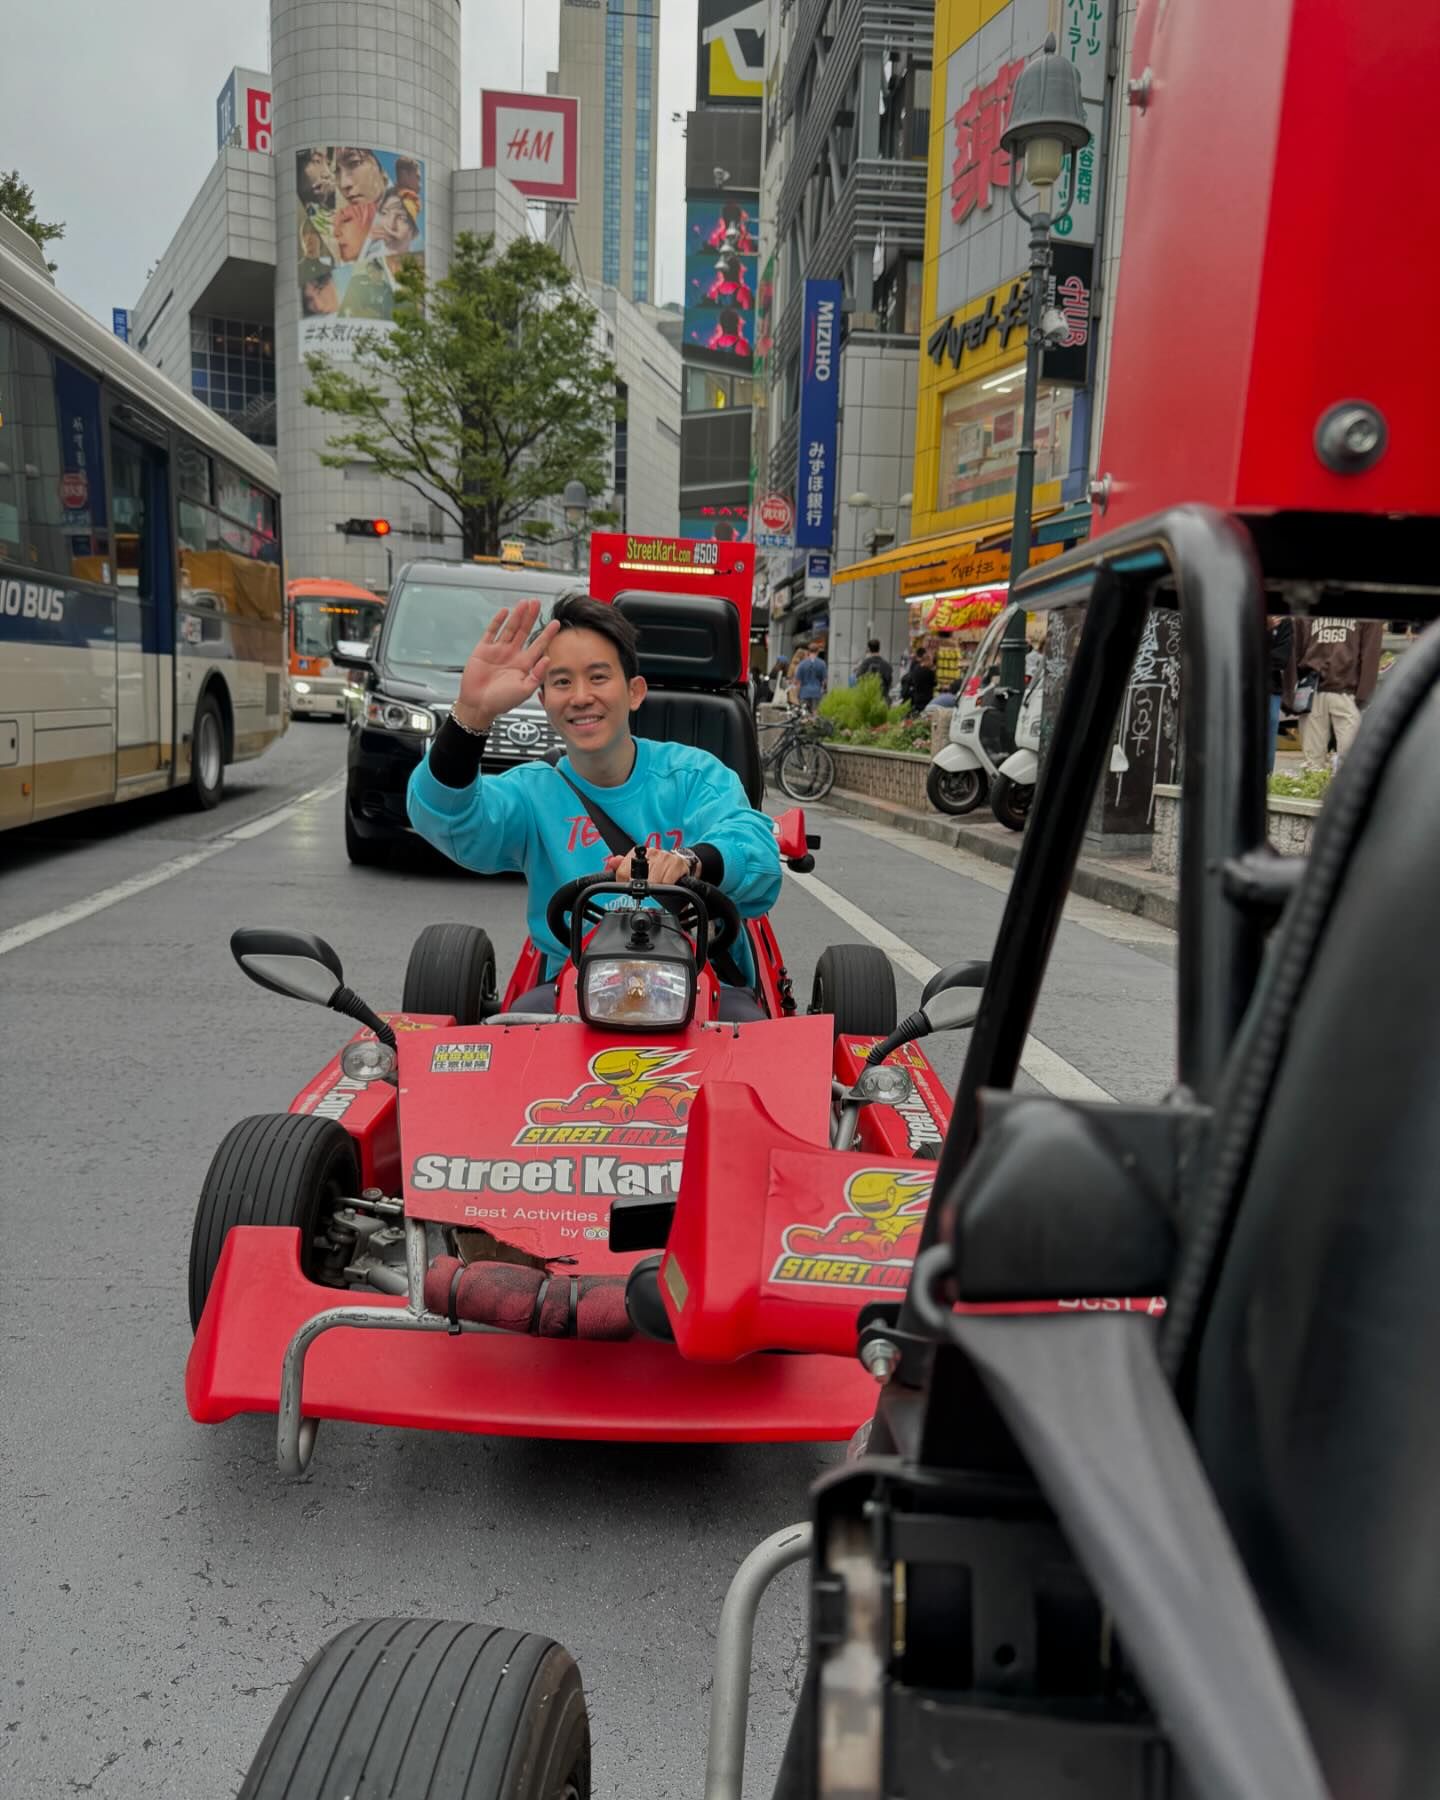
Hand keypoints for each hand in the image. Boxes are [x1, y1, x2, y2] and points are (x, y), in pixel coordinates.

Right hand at [452, 599, 559, 732]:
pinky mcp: (483, 650)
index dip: (547, 634)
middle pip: (524, 631)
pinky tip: (505, 612)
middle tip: (537, 603)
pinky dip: (498, 622)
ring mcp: (498, 651)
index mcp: (524, 665)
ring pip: (510, 629)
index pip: (538, 645)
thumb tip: (548, 659)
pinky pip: (492, 632)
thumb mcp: (524, 690)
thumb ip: (537, 675)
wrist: (478, 705)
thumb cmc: (501, 702)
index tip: (556, 623)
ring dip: (517, 616)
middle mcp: (512, 655)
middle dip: (531, 617)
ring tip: (524, 603)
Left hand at [605, 848, 692, 884]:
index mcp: (638, 853)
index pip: (623, 871)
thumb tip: (612, 862)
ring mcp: (665, 858)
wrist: (682, 861)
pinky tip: (667, 885)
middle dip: (642, 888)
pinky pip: (667, 882)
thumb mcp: (639, 866)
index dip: (625, 882)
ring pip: (654, 881)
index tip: (630, 887)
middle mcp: (652, 853)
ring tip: (657, 888)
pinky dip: (666, 887)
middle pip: (639, 879)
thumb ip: (623, 866)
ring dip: (655, 888)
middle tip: (645, 890)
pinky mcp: (677, 864)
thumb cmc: (658, 866)